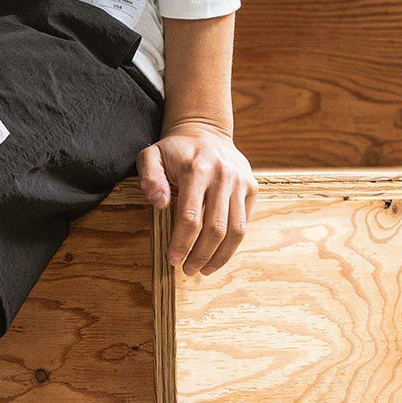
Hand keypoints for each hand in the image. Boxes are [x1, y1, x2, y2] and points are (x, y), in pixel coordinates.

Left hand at [137, 118, 256, 276]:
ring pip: (235, 230)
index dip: (181, 242)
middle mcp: (223, 176)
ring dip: (220, 256)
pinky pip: (245, 223)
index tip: (172, 260)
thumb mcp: (151, 155)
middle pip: (215, 228)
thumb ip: (149, 177)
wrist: (205, 132)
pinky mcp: (252, 187)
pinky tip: (218, 254)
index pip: (190, 216)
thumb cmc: (174, 150)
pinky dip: (232, 244)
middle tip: (187, 270)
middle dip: (200, 255)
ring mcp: (240, 182)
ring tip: (204, 270)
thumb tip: (159, 203)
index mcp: (197, 169)